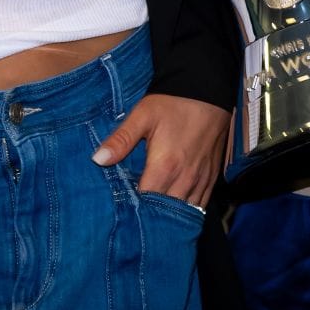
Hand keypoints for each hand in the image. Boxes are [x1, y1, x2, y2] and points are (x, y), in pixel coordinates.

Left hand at [92, 94, 229, 207]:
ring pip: (184, 214)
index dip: (132, 210)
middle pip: (165, 214)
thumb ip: (121, 139)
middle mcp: (185, 180)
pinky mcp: (211, 178)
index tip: (120, 211)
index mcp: (165, 167)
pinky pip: (200, 206)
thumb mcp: (142, 116)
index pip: (145, 204)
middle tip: (133, 219)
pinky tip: (174, 211)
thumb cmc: (172, 103)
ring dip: (168, 217)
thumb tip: (97, 160)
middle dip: (150, 217)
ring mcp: (201, 181)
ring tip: (152, 218)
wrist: (207, 90)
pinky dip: (186, 211)